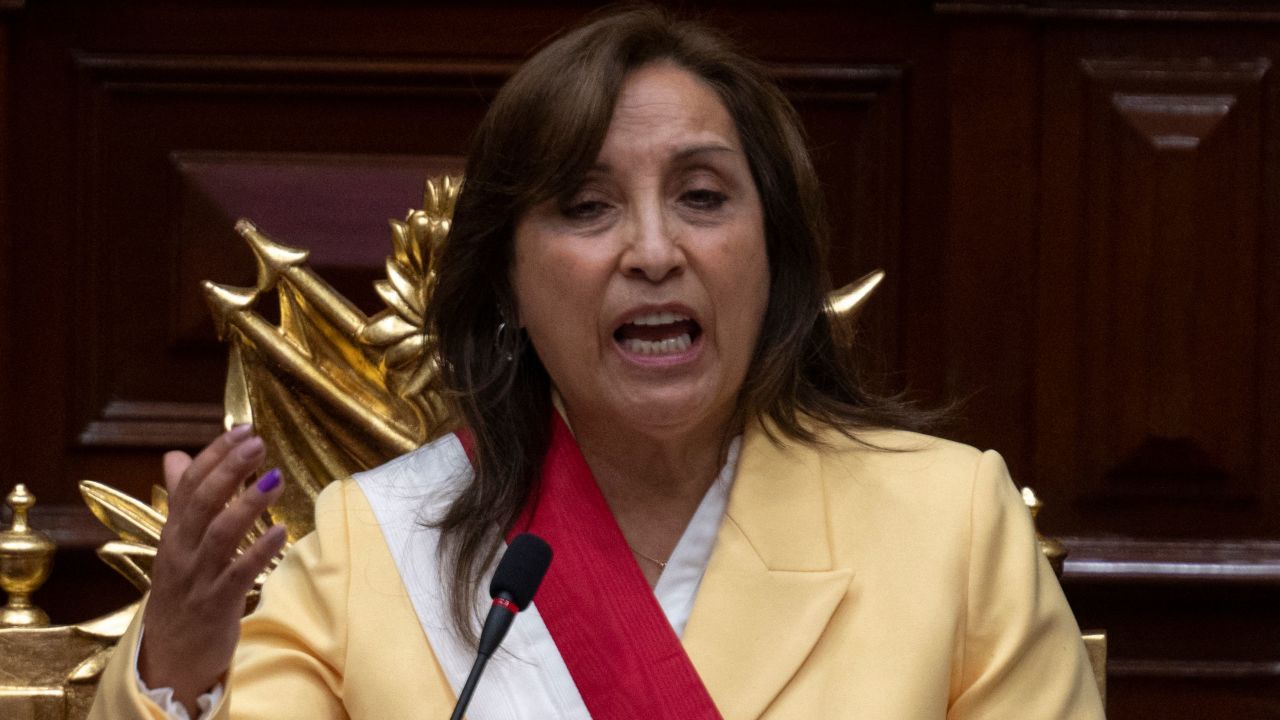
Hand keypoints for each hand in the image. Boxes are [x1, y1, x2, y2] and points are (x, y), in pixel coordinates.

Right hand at [138, 425, 288, 709]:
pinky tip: (282, 531)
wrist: (171, 657)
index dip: (215, 454)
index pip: (189, 484)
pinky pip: (239, 574)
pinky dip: (260, 551)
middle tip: (258, 444)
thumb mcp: (177, 544)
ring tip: (275, 478)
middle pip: (202, 502)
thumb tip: (176, 455)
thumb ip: (181, 500)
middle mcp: (182, 550)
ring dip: (248, 504)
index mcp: (174, 532)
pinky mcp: (217, 604)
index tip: (243, 429)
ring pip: (219, 534)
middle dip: (229, 469)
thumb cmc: (182, 593)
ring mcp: (198, 577)